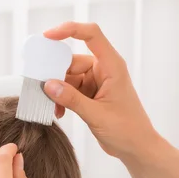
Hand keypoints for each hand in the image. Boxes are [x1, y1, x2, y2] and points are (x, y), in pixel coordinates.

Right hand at [44, 21, 157, 160]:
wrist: (137, 148)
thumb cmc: (127, 130)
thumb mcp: (97, 115)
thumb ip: (72, 99)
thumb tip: (48, 85)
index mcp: (112, 66)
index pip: (91, 35)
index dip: (69, 29)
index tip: (48, 36)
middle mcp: (104, 69)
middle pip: (72, 60)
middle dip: (55, 74)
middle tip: (41, 87)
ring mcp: (97, 82)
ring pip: (68, 77)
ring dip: (58, 91)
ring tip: (54, 108)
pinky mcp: (91, 94)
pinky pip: (70, 90)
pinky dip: (63, 99)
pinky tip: (60, 113)